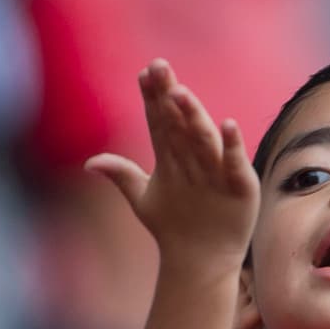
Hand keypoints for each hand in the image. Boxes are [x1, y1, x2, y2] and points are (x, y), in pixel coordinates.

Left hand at [86, 59, 259, 267]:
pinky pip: (233, 164)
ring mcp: (217, 170)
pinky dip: (231, 147)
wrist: (199, 261)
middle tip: (159, 67)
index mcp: (172, 155)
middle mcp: (195, 157)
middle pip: (179, 122)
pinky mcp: (239, 186)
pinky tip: (227, 125)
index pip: (160, 120)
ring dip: (192, 116)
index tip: (144, 74)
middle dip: (169, 96)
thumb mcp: (143, 199)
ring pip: (201, 138)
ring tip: (179, 93)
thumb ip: (122, 175)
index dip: (152, 98)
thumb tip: (90, 162)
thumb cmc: (172, 227)